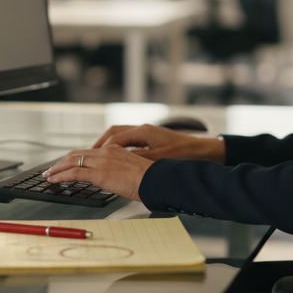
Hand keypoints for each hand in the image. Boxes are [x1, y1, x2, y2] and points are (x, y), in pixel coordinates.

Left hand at [43, 146, 153, 200]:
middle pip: (77, 154)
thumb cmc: (149, 179)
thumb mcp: (132, 170)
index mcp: (114, 150)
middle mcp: (106, 152)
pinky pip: (74, 173)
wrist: (156, 180)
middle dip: (62, 162)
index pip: (88, 152)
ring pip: (72, 161)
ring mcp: (102, 161)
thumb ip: (119, 170)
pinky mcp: (99, 173)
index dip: (74, 158)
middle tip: (52, 169)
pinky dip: (60, 176)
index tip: (65, 163)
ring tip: (48, 175)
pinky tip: (54, 180)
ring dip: (57, 169)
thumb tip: (112, 178)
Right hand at [91, 124, 225, 162]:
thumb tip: (119, 162)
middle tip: (85, 156)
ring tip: (96, 158)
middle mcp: (143, 129)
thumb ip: (138, 160)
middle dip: (98, 145)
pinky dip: (118, 149)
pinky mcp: (152, 140)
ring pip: (120, 136)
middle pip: (113, 133)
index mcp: (143, 131)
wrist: (206, 151)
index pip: (114, 138)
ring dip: (107, 146)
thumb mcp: (159, 160)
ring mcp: (147, 134)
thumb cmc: (185, 155)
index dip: (100, 149)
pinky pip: (128, 142)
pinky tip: (115, 160)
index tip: (89, 158)